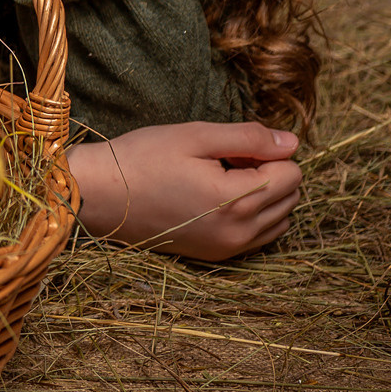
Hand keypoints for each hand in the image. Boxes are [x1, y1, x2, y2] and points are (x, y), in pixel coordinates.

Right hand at [67, 122, 300, 260]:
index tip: (231, 148)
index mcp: (237, 200)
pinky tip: (217, 199)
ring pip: (280, 219)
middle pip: (291, 197)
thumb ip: (249, 137)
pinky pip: (259, 236)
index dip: (267, 151)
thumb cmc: (142, 158)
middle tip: (225, 160)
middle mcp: (239, 232)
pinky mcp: (216, 256)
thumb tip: (292, 142)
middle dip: (268, 172)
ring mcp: (228, 249)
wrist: (98, 195)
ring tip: (222, 179)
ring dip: (263, 195)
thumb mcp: (195, 135)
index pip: (292, 173)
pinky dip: (252, 215)